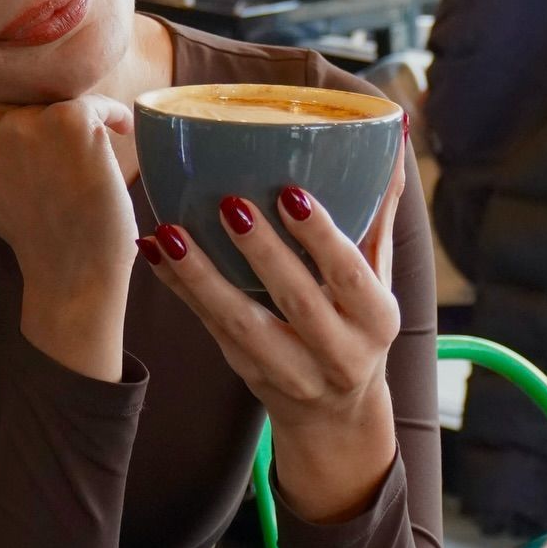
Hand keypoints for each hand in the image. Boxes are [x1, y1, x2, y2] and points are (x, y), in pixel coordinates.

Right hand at [0, 74, 137, 380]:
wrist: (70, 270)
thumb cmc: (21, 221)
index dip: (2, 124)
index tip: (19, 159)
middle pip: (11, 87)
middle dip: (34, 116)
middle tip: (50, 163)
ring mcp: (19, 122)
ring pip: (49, 92)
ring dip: (70, 118)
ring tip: (76, 160)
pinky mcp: (67, 120)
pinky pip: (94, 102)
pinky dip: (112, 117)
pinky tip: (114, 138)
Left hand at [138, 144, 406, 517]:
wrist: (336, 415)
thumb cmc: (356, 323)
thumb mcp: (378, 279)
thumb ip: (377, 213)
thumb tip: (391, 132)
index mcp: (376, 319)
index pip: (351, 275)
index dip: (322, 237)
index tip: (292, 193)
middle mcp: (338, 353)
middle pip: (298, 302)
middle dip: (263, 254)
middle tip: (230, 203)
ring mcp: (289, 371)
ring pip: (241, 324)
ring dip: (202, 277)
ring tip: (171, 233)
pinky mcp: (246, 372)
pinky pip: (209, 329)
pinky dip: (180, 290)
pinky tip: (154, 251)